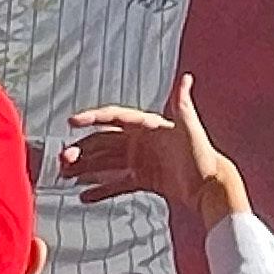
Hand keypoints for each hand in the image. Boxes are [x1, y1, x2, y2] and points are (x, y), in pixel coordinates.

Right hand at [59, 76, 245, 223]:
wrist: (210, 185)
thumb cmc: (202, 154)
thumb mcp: (190, 128)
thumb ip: (183, 104)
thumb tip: (186, 78)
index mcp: (147, 126)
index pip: (114, 118)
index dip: (93, 118)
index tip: (72, 122)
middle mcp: (140, 142)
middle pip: (104, 143)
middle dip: (82, 150)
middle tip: (63, 158)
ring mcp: (140, 161)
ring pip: (106, 163)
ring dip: (85, 168)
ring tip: (65, 174)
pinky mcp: (143, 179)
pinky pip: (117, 183)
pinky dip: (101, 189)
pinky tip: (84, 195)